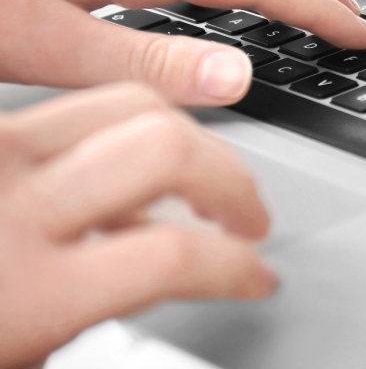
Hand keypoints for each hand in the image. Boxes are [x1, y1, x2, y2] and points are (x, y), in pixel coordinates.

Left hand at [0, 84, 275, 368]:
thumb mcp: (8, 343)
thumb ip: (81, 311)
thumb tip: (151, 280)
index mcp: (24, 289)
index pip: (172, 257)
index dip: (233, 268)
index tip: (256, 278)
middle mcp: (9, 202)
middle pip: (163, 150)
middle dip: (230, 179)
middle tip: (250, 214)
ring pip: (126, 107)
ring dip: (189, 129)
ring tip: (213, 162)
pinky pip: (79, 109)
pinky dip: (129, 119)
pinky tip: (135, 142)